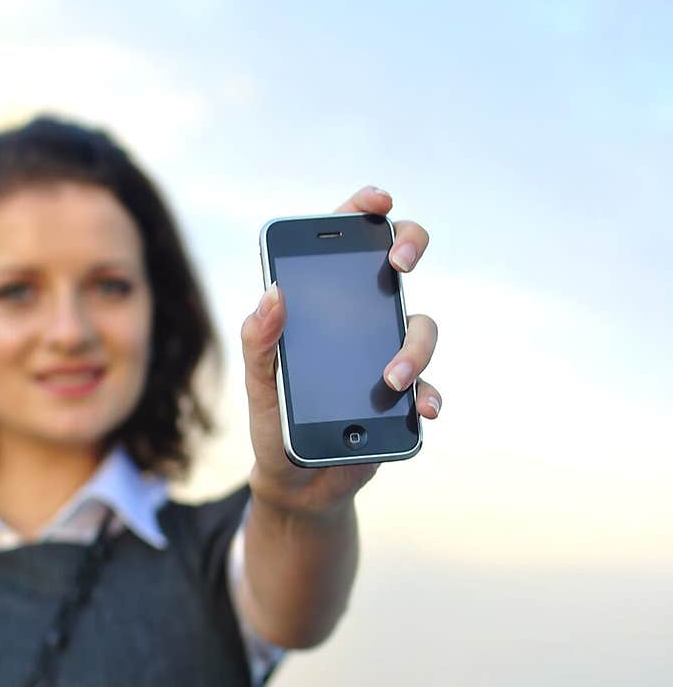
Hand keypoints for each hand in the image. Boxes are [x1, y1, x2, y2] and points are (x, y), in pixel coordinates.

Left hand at [240, 184, 439, 517]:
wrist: (296, 482)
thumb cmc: (274, 422)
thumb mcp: (257, 383)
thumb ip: (259, 340)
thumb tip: (273, 293)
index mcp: (326, 307)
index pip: (348, 244)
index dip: (365, 212)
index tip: (376, 203)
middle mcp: (364, 323)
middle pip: (401, 265)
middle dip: (409, 247)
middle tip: (398, 265)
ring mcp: (389, 357)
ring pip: (420, 329)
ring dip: (413, 348)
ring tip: (390, 380)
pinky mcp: (403, 401)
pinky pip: (428, 390)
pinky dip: (428, 397)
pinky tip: (421, 408)